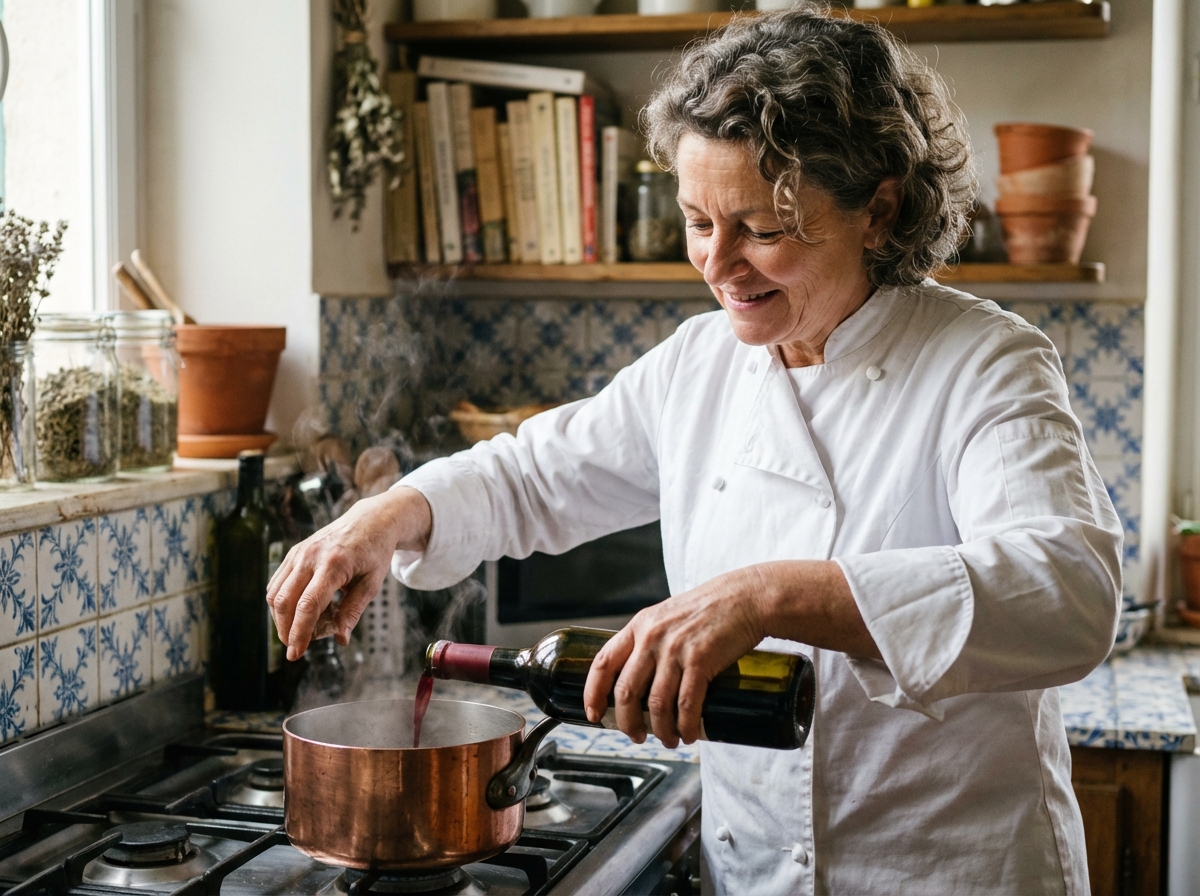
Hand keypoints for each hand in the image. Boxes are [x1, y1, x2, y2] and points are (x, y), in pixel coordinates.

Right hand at [267, 486, 431, 659]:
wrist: (370, 521)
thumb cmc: (374, 553)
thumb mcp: (371, 584)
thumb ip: (353, 611)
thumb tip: (341, 639)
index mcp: (334, 564)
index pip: (308, 605)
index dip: (299, 633)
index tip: (295, 654)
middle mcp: (311, 556)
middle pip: (285, 601)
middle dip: (286, 630)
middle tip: (297, 647)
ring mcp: (299, 553)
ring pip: (275, 594)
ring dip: (282, 618)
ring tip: (303, 627)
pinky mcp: (293, 552)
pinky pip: (277, 583)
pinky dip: (282, 602)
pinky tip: (300, 610)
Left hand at [582, 566, 769, 748]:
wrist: (746, 597)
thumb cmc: (709, 609)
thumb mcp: (668, 617)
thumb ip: (650, 641)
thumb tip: (640, 680)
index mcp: (639, 626)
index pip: (604, 663)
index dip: (593, 693)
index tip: (593, 714)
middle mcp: (652, 637)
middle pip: (626, 691)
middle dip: (627, 722)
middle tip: (636, 736)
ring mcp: (675, 649)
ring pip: (656, 704)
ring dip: (661, 730)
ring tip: (669, 739)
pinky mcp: (701, 660)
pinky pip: (686, 704)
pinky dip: (686, 726)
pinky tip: (689, 734)